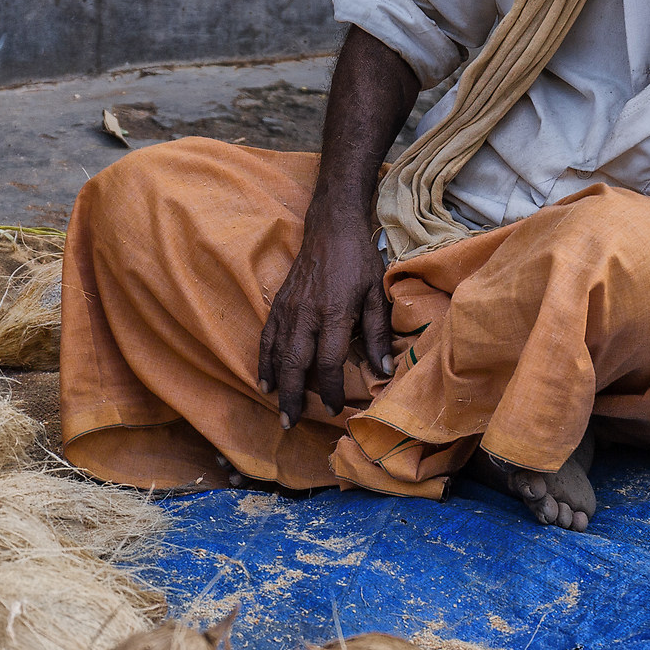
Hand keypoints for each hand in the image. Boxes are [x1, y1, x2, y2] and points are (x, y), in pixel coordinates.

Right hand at [256, 203, 393, 429]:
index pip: (329, 360)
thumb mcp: (377, 293)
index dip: (331, 388)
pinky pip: (267, 337)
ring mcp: (289, 308)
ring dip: (277, 384)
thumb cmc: (359, 260)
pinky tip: (266, 380)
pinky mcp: (279, 302)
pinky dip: (265, 361)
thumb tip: (384, 368)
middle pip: (295, 363)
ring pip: (277, 353)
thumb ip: (377, 332)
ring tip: (279, 411)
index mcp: (333, 312)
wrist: (331, 226)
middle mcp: (306, 313)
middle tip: (291, 423)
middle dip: (293, 396)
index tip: (334, 408)